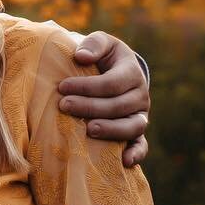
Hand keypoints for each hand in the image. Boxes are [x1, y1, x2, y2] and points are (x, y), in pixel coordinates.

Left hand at [57, 31, 150, 167]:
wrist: (115, 73)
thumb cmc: (103, 57)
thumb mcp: (101, 43)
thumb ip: (94, 44)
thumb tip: (81, 56)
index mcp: (132, 72)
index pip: (112, 82)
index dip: (87, 86)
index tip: (62, 87)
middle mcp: (140, 95)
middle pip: (118, 105)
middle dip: (90, 107)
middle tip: (64, 106)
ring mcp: (140, 115)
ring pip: (132, 126)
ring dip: (110, 130)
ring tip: (88, 130)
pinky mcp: (137, 133)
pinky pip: (141, 145)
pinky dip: (136, 154)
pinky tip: (124, 162)